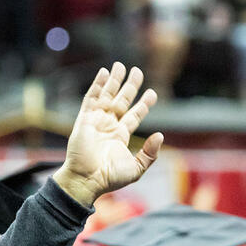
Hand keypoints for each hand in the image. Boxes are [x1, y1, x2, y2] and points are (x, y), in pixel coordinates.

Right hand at [54, 63, 160, 206]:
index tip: (152, 92)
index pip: (134, 115)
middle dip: (130, 86)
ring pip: (107, 95)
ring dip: (114, 80)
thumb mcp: (137, 168)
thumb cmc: (110, 177)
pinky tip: (104, 72)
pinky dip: (97, 85)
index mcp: (121, 136)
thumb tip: (160, 135)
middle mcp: (109, 126)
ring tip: (121, 65)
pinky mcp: (85, 119)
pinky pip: (91, 98)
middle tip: (137, 71)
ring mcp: (96, 121)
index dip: (143, 104)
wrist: (87, 179)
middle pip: (122, 100)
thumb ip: (149, 153)